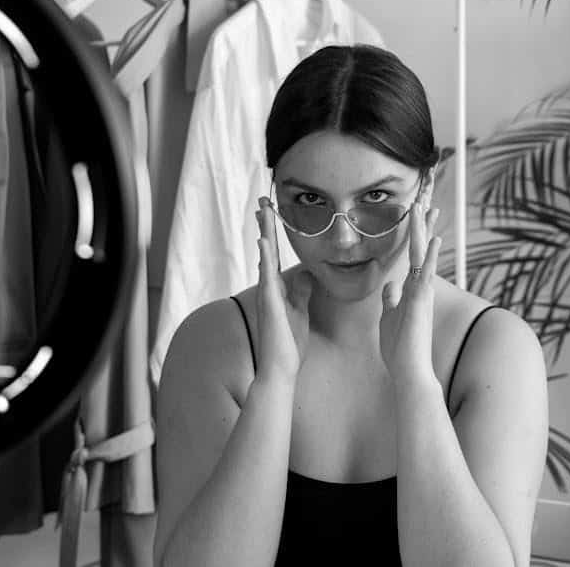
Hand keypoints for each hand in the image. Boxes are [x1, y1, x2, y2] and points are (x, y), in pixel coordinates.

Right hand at [254, 197, 312, 384]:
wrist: (281, 369)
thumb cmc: (289, 344)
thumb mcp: (300, 311)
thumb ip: (301, 292)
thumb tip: (307, 274)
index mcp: (277, 288)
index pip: (275, 254)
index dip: (273, 232)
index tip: (271, 211)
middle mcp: (269, 287)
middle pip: (267, 249)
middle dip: (265, 224)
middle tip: (263, 199)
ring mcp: (267, 295)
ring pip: (264, 257)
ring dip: (263, 232)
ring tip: (262, 209)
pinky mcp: (269, 304)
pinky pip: (266, 277)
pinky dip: (265, 259)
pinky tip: (264, 242)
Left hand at [379, 202, 441, 385]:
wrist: (409, 369)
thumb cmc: (400, 346)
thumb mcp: (390, 316)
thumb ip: (392, 298)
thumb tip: (390, 285)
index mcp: (412, 288)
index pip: (413, 253)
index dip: (414, 231)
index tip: (415, 209)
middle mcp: (421, 285)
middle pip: (421, 246)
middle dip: (422, 221)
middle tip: (425, 194)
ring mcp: (423, 292)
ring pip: (424, 253)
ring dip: (423, 229)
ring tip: (424, 204)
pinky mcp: (422, 300)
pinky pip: (427, 273)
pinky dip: (432, 255)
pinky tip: (436, 238)